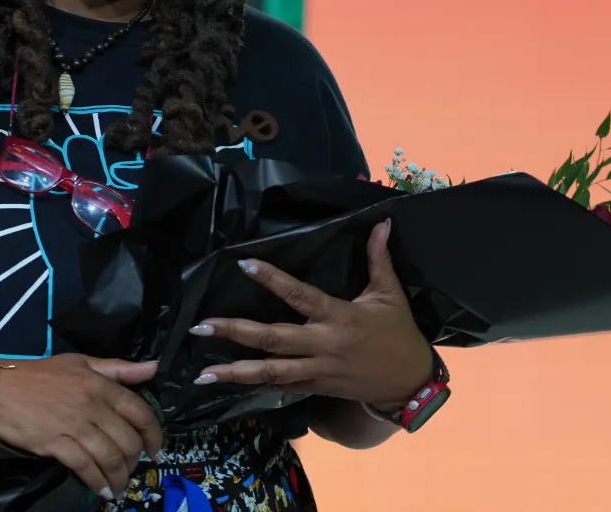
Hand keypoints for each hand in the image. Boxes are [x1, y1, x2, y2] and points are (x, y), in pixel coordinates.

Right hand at [0, 354, 160, 501]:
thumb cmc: (37, 375)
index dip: (153, 435)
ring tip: (117, 487)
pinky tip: (101, 490)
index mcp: (101, 384)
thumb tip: (154, 367)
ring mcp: (74, 425)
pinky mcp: (56, 443)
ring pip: (110, 457)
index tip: (155, 450)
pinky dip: (97, 482)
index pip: (140, 411)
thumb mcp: (79, 363)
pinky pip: (85, 467)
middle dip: (134, 461)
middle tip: (130, 470)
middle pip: (127, 440)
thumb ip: (117, 369)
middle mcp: (93, 404)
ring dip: (118, 477)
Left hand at [189, 219, 432, 410]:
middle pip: (273, 338)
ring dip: (235, 372)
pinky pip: (281, 388)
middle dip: (235, 332)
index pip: (299, 295)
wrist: (409, 382)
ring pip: (271, 371)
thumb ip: (379, 259)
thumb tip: (381, 223)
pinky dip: (256, 386)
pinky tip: (228, 387)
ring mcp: (317, 369)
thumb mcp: (391, 294)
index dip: (272, 279)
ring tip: (202, 373)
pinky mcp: (316, 387)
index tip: (243, 264)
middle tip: (201, 326)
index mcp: (339, 317)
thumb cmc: (398, 333)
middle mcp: (323, 344)